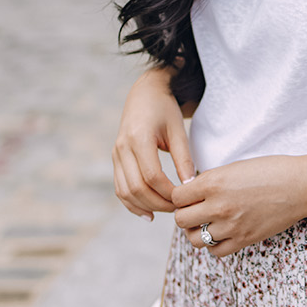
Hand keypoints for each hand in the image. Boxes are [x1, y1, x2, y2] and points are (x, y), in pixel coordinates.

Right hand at [113, 67, 195, 220]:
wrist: (145, 94)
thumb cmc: (165, 110)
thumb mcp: (178, 130)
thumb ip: (183, 158)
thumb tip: (191, 186)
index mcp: (139, 138)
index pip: (152, 176)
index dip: (168, 193)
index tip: (184, 199)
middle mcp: (122, 148)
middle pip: (136, 188)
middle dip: (158, 203)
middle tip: (178, 209)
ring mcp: (116, 154)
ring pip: (125, 191)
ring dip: (144, 206)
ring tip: (165, 212)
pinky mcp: (115, 159)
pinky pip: (119, 188)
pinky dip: (131, 203)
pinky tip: (148, 213)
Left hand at [171, 156, 306, 256]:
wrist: (300, 185)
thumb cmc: (270, 171)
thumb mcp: (234, 167)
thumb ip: (209, 180)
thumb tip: (189, 192)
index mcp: (214, 182)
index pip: (177, 197)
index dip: (180, 196)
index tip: (189, 196)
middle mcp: (219, 205)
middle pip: (181, 219)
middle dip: (185, 214)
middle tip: (196, 210)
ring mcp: (231, 225)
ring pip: (194, 239)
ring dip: (196, 232)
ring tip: (206, 223)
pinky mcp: (244, 239)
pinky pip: (215, 251)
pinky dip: (214, 244)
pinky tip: (221, 233)